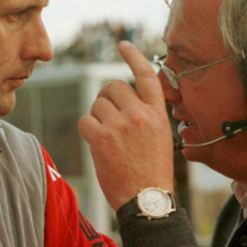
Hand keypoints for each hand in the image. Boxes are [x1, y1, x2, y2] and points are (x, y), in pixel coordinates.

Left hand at [78, 41, 173, 210]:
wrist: (147, 201)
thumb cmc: (153, 173)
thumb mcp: (161, 138)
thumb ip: (146, 116)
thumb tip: (125, 102)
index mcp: (159, 114)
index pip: (146, 75)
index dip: (133, 56)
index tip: (122, 45)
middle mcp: (140, 115)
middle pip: (113, 87)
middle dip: (106, 98)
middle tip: (107, 115)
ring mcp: (120, 125)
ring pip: (97, 104)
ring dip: (97, 116)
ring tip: (107, 138)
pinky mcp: (101, 138)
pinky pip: (85, 121)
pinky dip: (88, 130)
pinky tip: (97, 145)